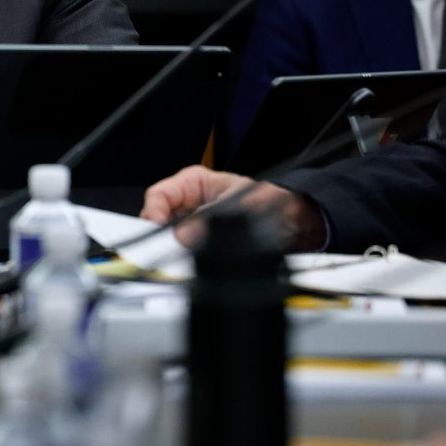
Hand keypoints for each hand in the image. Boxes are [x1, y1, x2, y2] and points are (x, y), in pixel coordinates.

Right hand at [140, 165, 327, 249]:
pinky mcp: (199, 241)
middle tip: (166, 248)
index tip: (156, 230)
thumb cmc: (268, 201)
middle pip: (159, 217)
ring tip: (182, 257)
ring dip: (174, 247)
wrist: (292, 221)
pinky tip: (191, 262)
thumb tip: (185, 234)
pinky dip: (185, 257)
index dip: (153, 213)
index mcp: (193, 182)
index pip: (159, 195)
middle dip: (162, 234)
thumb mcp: (239, 205)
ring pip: (168, 236)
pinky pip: (183, 249)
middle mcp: (188, 202)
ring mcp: (192, 222)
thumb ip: (211, 218)